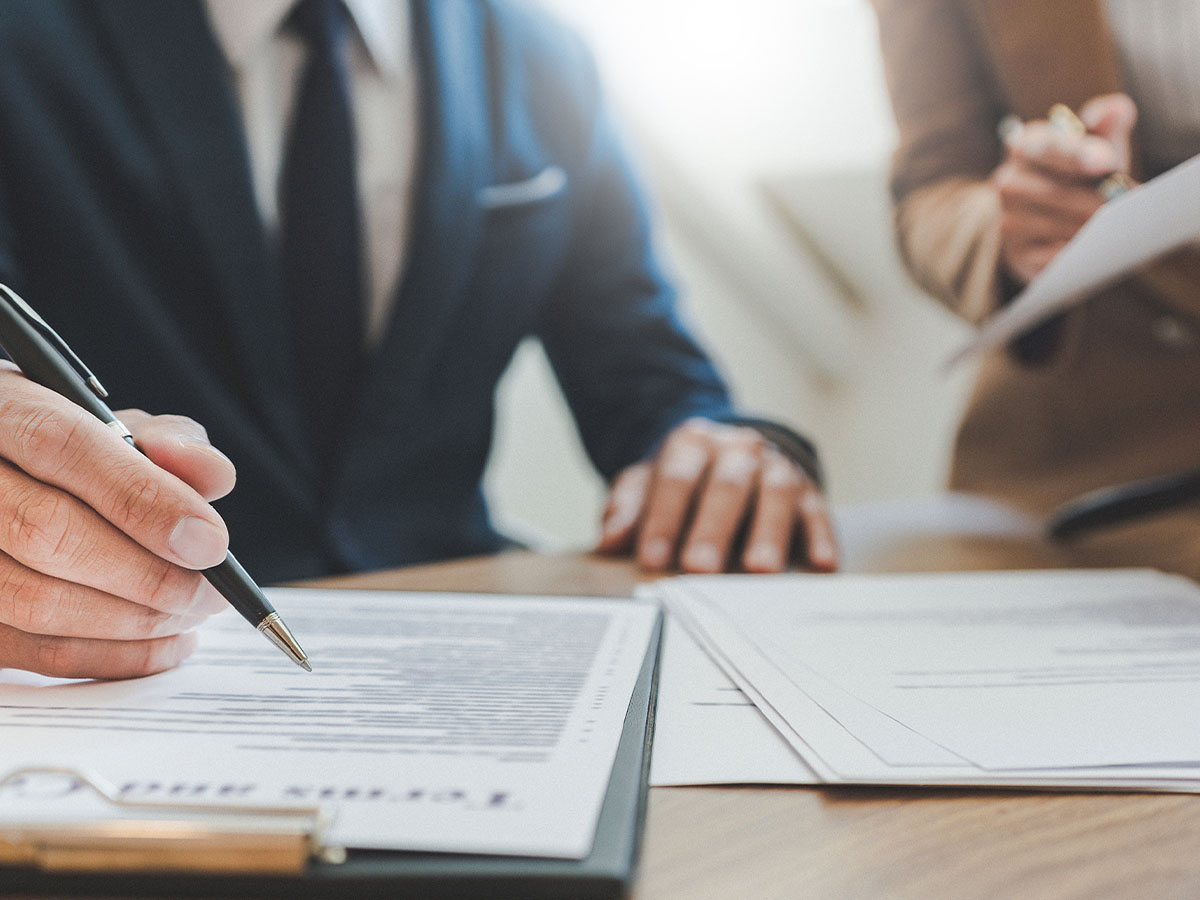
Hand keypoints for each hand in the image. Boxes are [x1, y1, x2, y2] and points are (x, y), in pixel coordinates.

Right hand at [0, 362, 234, 678]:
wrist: (9, 476)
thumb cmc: (73, 450)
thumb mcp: (119, 425)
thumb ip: (172, 442)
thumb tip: (211, 477)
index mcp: (1, 407)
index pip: (64, 445)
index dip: (143, 499)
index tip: (211, 543)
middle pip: (46, 532)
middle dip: (148, 573)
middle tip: (211, 592)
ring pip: (34, 601)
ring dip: (132, 622)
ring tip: (192, 615)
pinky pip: (32, 650)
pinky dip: (111, 657)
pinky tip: (164, 644)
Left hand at [596, 418, 837, 573]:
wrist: (732, 453)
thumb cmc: (685, 480)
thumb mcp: (647, 484)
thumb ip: (628, 509)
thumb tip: (608, 541)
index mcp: (693, 443)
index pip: (676, 479)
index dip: (663, 520)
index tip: (652, 559)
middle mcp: (738, 449)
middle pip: (726, 486)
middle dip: (713, 529)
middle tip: (700, 569)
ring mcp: (776, 468)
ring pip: (776, 495)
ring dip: (769, 532)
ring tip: (760, 570)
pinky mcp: (809, 490)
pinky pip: (817, 511)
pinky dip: (821, 536)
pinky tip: (821, 563)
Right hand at [993, 93, 1136, 284]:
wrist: (1046, 217)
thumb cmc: (1077, 173)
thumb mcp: (1095, 142)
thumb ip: (1108, 120)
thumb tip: (1112, 111)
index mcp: (1025, 144)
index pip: (1050, 147)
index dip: (1078, 154)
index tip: (1104, 161)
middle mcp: (1007, 181)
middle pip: (1061, 192)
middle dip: (1101, 199)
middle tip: (1131, 203)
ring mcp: (1007, 219)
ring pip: (1061, 225)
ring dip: (1095, 228)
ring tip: (1118, 225)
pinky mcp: (1015, 253)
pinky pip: (1055, 256)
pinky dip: (1079, 253)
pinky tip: (1095, 248)